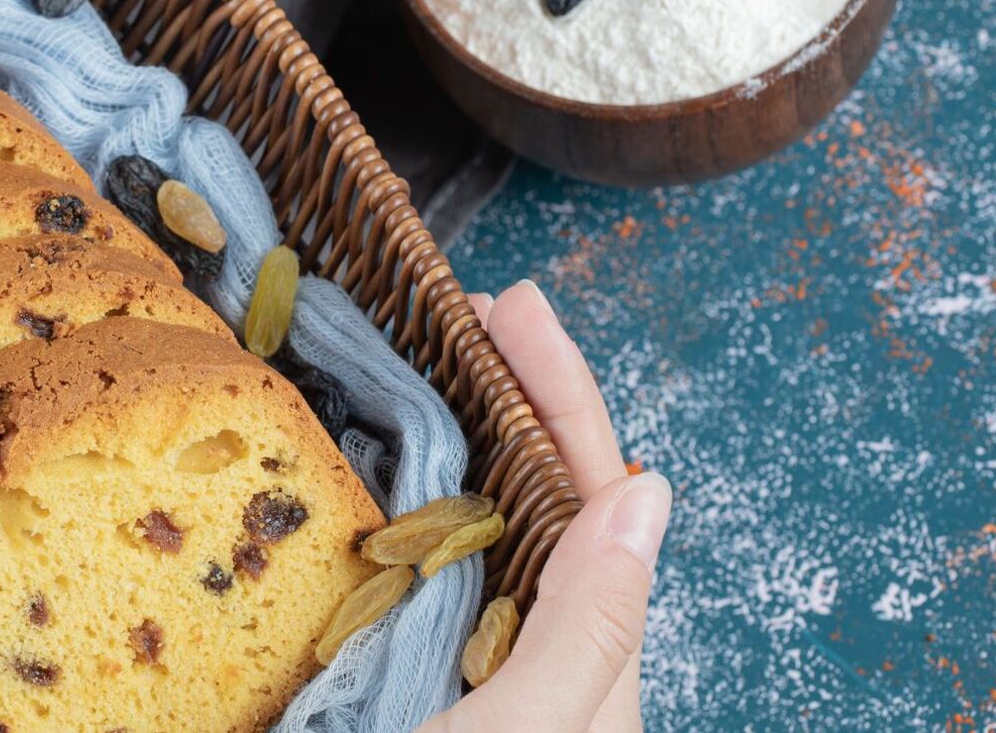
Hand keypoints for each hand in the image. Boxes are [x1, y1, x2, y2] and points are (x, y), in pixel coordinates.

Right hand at [420, 281, 669, 732]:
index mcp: (586, 654)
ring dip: (452, 434)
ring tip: (411, 358)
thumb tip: (643, 492)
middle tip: (458, 307)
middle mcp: (535, 646)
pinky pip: (407, 567)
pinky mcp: (399, 672)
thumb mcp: (533, 724)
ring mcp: (467, 656)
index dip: (556, 389)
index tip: (512, 305)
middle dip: (505, 390)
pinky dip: (392, 498)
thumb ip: (591, 625)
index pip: (587, 490)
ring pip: (472, 523)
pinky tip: (353, 470)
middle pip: (535, 489)